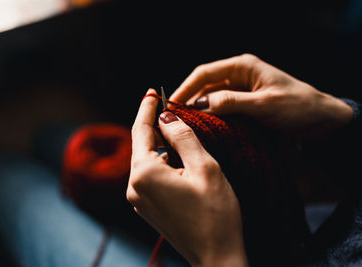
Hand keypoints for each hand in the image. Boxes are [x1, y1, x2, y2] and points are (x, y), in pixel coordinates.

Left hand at [127, 89, 247, 266]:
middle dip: (154, 126)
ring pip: (146, 160)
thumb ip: (183, 137)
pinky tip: (177, 158)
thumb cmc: (216, 214)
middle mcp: (134, 186)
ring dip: (160, 144)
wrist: (216, 257)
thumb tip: (166, 118)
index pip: (141, 130)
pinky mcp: (147, 207)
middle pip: (141, 145)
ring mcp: (138, 199)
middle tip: (169, 108)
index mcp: (144, 173)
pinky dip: (161, 161)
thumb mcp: (205, 168)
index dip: (147, 108)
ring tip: (177, 131)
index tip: (152, 91)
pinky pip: (150, 175)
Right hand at [170, 54, 353, 138]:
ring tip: (187, 126)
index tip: (171, 103)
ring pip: (211, 98)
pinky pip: (221, 108)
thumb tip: (199, 105)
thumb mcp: (264, 105)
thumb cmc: (298, 106)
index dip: (185, 87)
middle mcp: (238, 75)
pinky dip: (212, 117)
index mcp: (243, 66)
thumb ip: (231, 103)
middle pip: (204, 85)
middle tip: (175, 119)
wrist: (322, 120)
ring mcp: (240, 90)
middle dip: (189, 100)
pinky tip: (205, 129)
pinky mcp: (244, 104)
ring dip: (199, 110)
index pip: (204, 73)